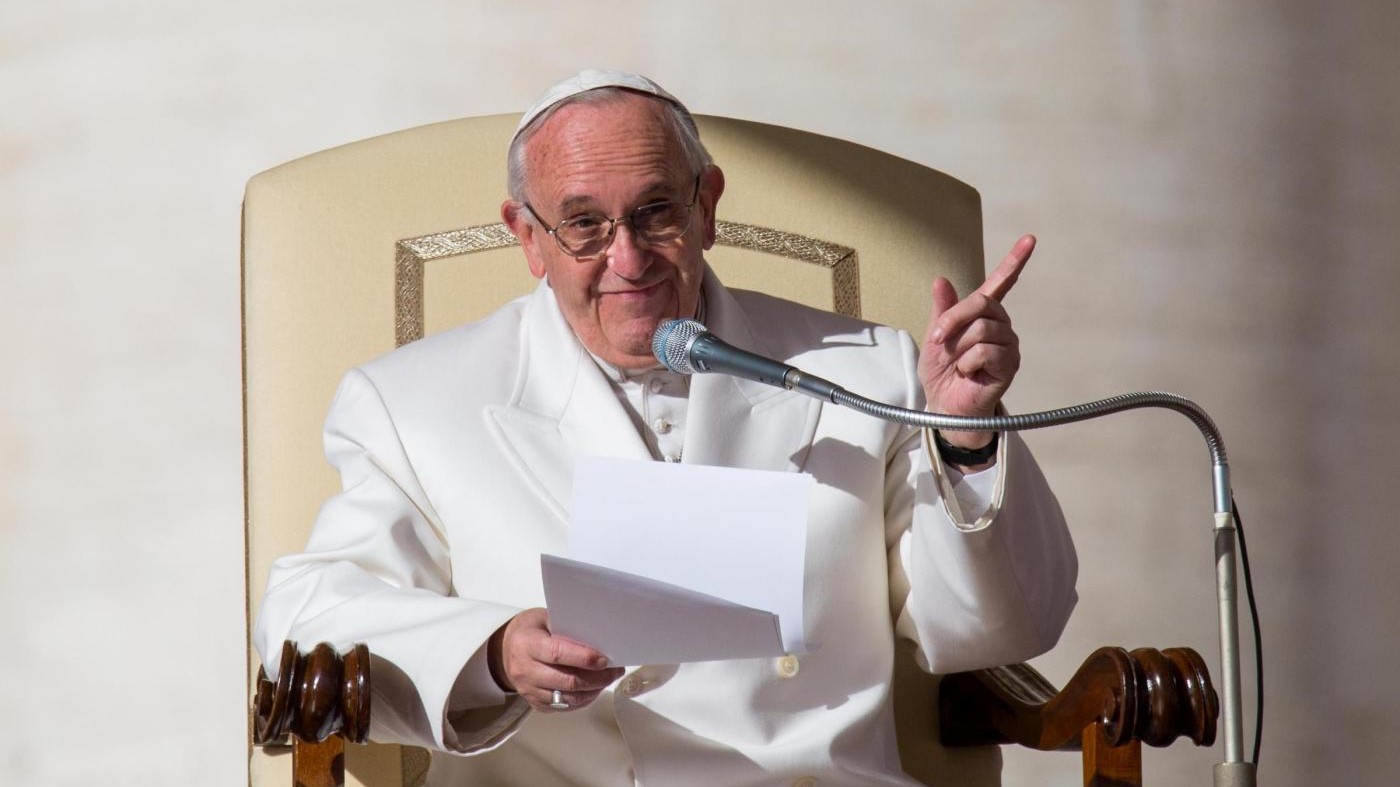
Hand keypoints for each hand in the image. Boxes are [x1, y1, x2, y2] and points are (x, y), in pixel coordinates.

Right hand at [488, 608, 623, 711]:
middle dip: (596, 678)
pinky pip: (564, 707)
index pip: (557, 654)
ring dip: (593, 690)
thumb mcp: (545, 619)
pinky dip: (583, 700)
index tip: (604, 659)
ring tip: (608, 679)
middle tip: (614, 670)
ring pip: (568, 698)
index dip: (583, 658)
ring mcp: (528, 690)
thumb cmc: (530, 630)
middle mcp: (525, 670)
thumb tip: (599, 639)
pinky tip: (594, 688)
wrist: (507, 649)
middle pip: (567, 681)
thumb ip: (567, 628)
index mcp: (527, 644)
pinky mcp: (535, 704)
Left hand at [918, 235, 1033, 449]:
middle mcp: (1000, 325)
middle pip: (981, 303)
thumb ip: (941, 310)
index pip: (1002, 283)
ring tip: (957, 363)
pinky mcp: (1009, 364)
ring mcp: (1008, 344)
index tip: (1030, 239)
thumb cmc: (941, 373)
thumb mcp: (934, 337)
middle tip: (938, 339)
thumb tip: (941, 279)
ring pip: (982, 329)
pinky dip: (967, 362)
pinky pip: (985, 351)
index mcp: (982, 314)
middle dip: (952, 320)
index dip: (1015, 260)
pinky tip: (968, 373)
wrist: (944, 405)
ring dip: (959, 347)